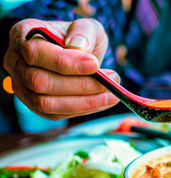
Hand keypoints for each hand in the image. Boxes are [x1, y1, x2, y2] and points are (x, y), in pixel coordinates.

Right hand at [3, 18, 119, 119]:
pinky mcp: (36, 106)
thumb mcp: (86, 27)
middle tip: (111, 81)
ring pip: (47, 103)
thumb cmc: (80, 38)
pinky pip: (57, 114)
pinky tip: (103, 101)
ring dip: (84, 102)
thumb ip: (83, 31)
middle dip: (80, 85)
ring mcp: (23, 87)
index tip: (95, 65)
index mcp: (22, 35)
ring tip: (112, 94)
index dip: (65, 62)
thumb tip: (79, 47)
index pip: (36, 53)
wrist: (79, 56)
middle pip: (40, 82)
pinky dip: (83, 110)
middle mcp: (15, 63)